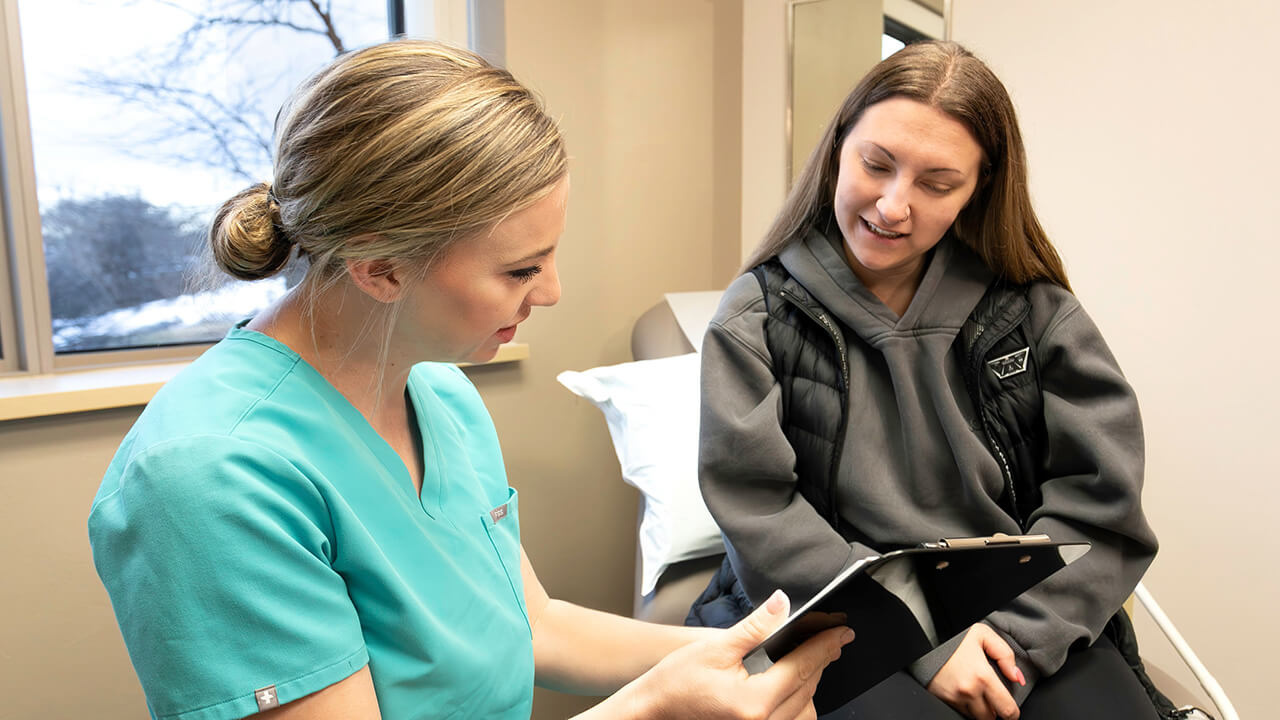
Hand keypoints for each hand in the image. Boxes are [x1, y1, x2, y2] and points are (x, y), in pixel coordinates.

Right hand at [635, 590, 853, 719]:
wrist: (652, 711)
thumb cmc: (675, 683)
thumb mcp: (715, 647)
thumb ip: (755, 627)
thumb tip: (783, 604)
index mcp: (755, 702)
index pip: (803, 667)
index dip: (826, 645)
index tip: (842, 631)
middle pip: (808, 689)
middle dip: (822, 660)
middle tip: (834, 638)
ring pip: (805, 710)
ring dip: (811, 683)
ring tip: (814, 658)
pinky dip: (798, 703)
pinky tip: (794, 685)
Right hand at [926, 624, 1025, 719]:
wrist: (923, 640)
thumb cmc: (952, 637)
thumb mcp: (982, 634)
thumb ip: (1005, 654)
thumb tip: (1017, 677)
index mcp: (982, 676)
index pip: (1007, 710)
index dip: (1013, 713)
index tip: (1012, 711)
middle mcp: (968, 691)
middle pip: (990, 718)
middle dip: (994, 711)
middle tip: (992, 699)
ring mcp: (953, 697)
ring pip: (974, 717)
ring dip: (979, 710)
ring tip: (976, 693)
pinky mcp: (941, 699)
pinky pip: (959, 711)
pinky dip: (964, 705)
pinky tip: (963, 692)